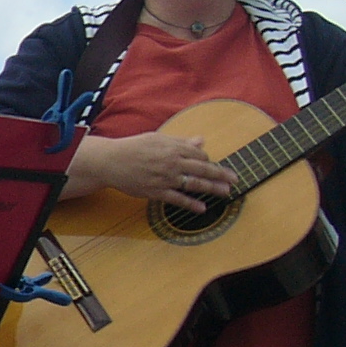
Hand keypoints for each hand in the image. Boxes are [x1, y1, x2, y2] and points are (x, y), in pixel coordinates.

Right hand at [72, 130, 235, 211]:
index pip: (199, 155)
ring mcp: (165, 178)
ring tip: (226, 192)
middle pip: (203, 169)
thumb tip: (200, 141)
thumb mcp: (157, 139)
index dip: (208, 160)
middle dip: (221, 174)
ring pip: (194, 184)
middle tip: (235, 179)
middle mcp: (172, 162)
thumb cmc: (132, 148)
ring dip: (213, 188)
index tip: (213, 166)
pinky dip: (191, 204)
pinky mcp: (156, 191)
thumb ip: (180, 141)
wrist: (110, 161)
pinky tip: (202, 207)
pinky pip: (178, 199)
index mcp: (173, 148)